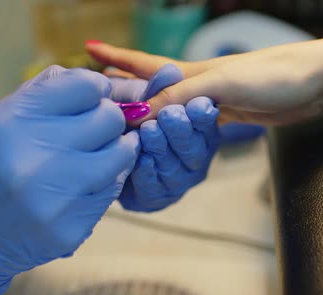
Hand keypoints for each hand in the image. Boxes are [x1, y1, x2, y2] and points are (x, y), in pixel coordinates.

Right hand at [0, 66, 139, 294]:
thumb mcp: (4, 120)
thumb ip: (51, 92)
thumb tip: (105, 82)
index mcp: (12, 121)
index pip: (86, 85)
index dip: (96, 89)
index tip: (92, 100)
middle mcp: (34, 157)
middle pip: (111, 119)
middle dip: (108, 121)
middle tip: (95, 130)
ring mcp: (55, 197)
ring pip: (121, 155)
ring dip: (115, 152)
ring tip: (95, 156)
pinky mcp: (71, 228)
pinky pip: (112, 191)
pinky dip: (106, 183)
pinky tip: (83, 186)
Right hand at [87, 37, 322, 125]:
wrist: (313, 83)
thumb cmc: (271, 75)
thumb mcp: (221, 85)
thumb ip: (180, 97)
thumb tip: (139, 114)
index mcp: (189, 72)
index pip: (142, 63)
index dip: (115, 57)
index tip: (88, 50)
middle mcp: (195, 84)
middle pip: (150, 83)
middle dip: (123, 83)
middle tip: (97, 88)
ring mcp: (210, 100)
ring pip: (168, 104)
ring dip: (146, 106)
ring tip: (126, 112)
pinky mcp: (227, 115)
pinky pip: (190, 121)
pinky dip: (174, 124)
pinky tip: (169, 127)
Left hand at [109, 64, 219, 211]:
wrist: (118, 167)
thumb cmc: (140, 126)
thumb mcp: (150, 102)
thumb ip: (161, 90)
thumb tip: (167, 69)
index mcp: (200, 132)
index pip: (204, 123)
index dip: (202, 115)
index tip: (197, 104)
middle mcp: (195, 157)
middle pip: (192, 147)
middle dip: (180, 130)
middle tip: (169, 115)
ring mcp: (179, 180)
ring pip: (173, 166)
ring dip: (161, 147)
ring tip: (148, 131)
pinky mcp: (159, 197)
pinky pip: (155, 186)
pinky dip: (147, 171)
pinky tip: (141, 158)